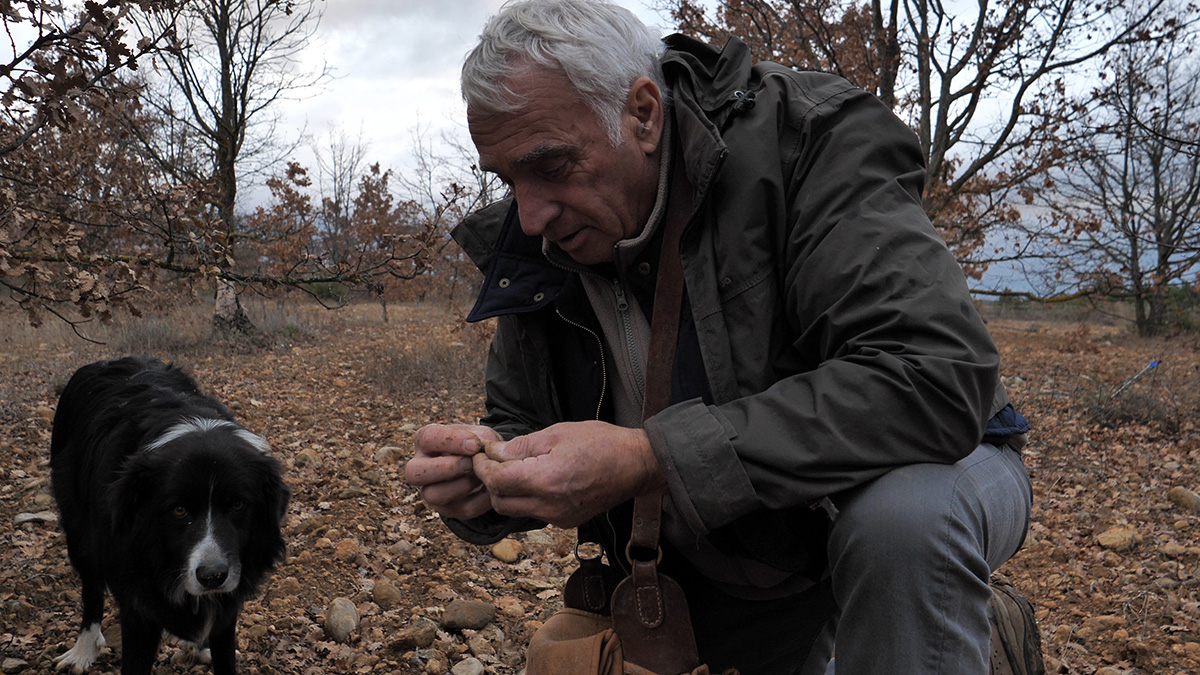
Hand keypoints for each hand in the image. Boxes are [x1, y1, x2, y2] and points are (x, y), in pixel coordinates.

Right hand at [405, 424, 499, 520]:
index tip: (475, 445)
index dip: (452, 441)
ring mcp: (430, 491)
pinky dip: (481, 500)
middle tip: (472, 463)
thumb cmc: (479, 445)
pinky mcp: (447, 510)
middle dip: (448, 468)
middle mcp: (420, 468)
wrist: (488, 466)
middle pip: (413, 472)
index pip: (428, 438)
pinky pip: (462, 509)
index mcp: (425, 441)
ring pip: (433, 495)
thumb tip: (476, 450)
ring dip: (464, 485)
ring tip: (481, 475)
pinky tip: (489, 488)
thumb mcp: (481, 434)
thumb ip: (480, 438)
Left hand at [472, 421, 666, 527]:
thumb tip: (493, 453)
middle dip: (490, 482)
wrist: (636, 465)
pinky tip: (534, 480)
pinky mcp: (566, 522)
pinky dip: (525, 499)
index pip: (496, 481)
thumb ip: (522, 446)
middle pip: (499, 501)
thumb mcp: (557, 433)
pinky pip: (533, 513)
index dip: (482, 467)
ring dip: (506, 493)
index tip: (480, 454)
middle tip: (492, 462)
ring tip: (512, 470)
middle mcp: (549, 505)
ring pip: (514, 511)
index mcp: (546, 479)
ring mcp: (558, 518)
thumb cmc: (601, 442)